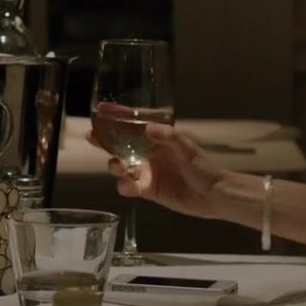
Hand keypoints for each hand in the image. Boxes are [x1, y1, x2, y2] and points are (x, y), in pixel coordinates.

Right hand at [89, 119, 233, 219]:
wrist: (214, 196)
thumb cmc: (203, 167)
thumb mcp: (187, 148)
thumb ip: (168, 137)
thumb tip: (148, 128)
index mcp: (158, 139)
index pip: (133, 125)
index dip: (117, 116)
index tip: (102, 109)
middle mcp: (149, 154)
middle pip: (121, 144)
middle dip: (104, 140)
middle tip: (91, 135)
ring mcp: (148, 172)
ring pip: (122, 166)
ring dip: (114, 164)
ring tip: (115, 164)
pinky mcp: (149, 191)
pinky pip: (130, 187)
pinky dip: (125, 186)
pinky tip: (127, 185)